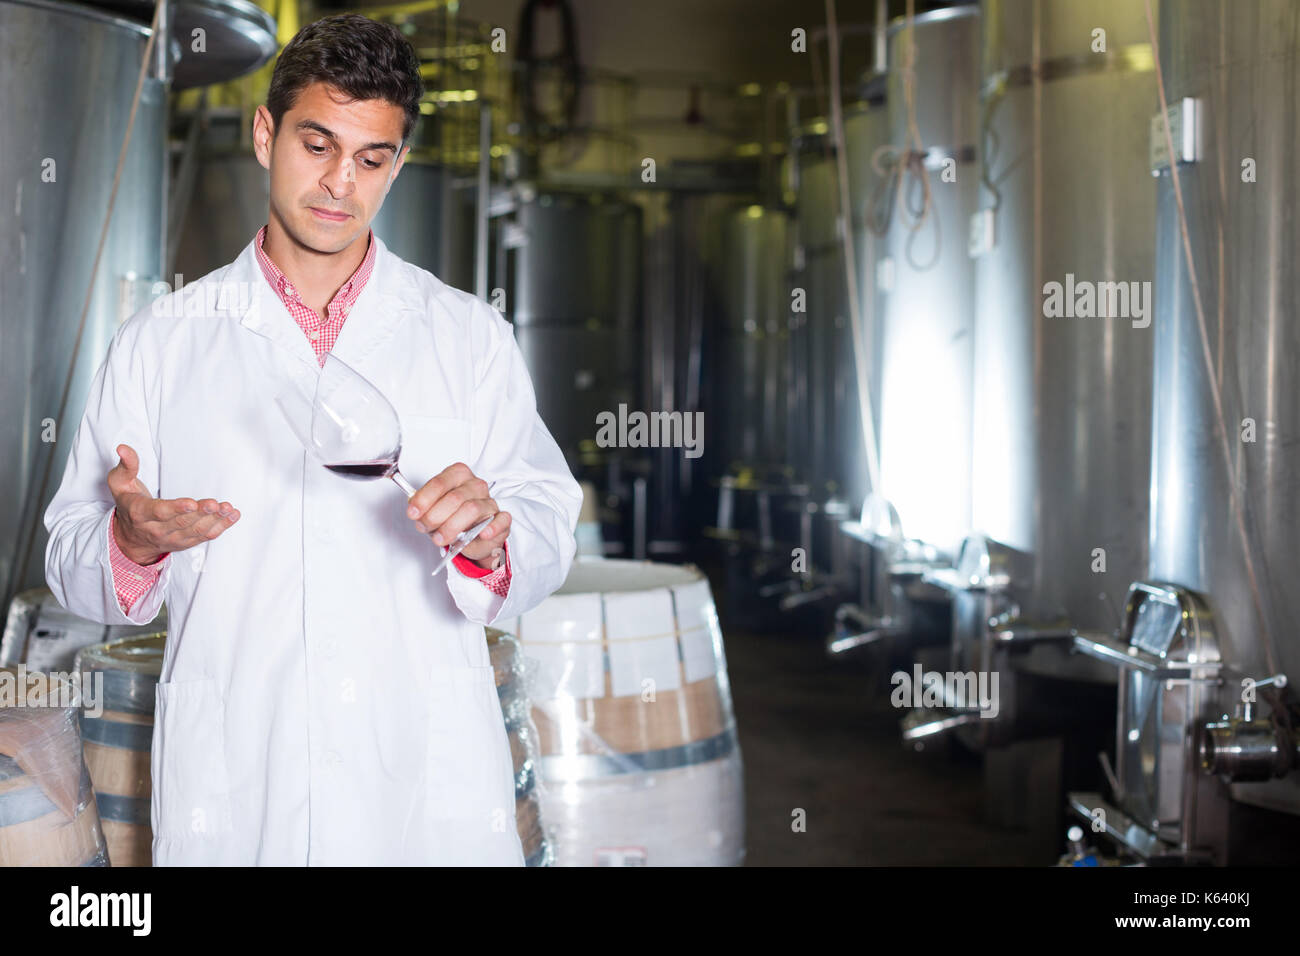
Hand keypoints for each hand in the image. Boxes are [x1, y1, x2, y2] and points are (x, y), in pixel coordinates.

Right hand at [107, 443, 239, 564]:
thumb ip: (125, 466)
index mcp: (140, 513)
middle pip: (181, 522)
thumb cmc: (129, 504)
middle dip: (200, 513)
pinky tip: (232, 515)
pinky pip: (204, 537)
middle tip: (215, 504)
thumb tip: (123, 447)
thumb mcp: (119, 484)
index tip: (191, 503)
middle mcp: (156, 529)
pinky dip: (220, 527)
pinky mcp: (185, 543)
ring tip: (227, 508)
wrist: (131, 538)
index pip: (159, 512)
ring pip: (195, 531)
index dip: (176, 508)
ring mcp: (172, 539)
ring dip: (214, 520)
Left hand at [406, 462, 509, 565]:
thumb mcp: (434, 509)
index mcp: (458, 475)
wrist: (474, 535)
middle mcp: (475, 485)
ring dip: (452, 527)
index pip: (439, 483)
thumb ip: (423, 506)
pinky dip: (492, 527)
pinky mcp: (502, 518)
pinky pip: (501, 520)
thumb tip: (414, 509)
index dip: (424, 499)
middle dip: (434, 516)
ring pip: (472, 509)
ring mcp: (490, 501)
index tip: (413, 513)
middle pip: (454, 498)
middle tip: (425, 528)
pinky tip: (483, 534)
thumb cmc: (452, 517)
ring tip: (441, 538)